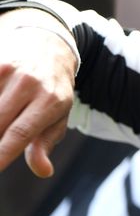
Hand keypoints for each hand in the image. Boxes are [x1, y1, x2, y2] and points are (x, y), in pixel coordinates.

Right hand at [0, 11, 77, 177]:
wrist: (49, 45)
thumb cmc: (53, 89)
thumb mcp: (59, 114)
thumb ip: (46, 143)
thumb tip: (43, 171)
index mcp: (52, 100)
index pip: (20, 133)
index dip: (2, 153)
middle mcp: (31, 84)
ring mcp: (10, 70)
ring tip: (5, 118)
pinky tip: (0, 108)